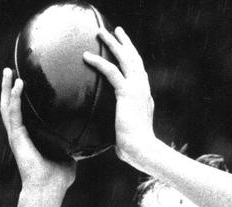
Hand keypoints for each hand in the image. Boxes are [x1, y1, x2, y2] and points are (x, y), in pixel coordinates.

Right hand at [0, 68, 75, 191]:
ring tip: (9, 71)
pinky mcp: (17, 137)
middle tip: (11, 69)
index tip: (26, 82)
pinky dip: (15, 98)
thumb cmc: (58, 178)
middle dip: (10, 87)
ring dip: (7, 88)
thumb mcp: (69, 155)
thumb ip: (74, 145)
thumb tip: (89, 138)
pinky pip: (14, 113)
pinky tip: (19, 84)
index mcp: (31, 137)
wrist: (48, 189)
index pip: (24, 113)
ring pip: (7, 106)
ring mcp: (17, 134)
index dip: (22, 99)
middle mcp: (21, 133)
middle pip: (11, 105)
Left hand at [83, 27, 155, 168]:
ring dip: (112, 43)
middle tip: (118, 31)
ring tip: (100, 32)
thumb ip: (121, 131)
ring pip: (124, 59)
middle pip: (135, 60)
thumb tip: (114, 143)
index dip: (133, 61)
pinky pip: (111, 71)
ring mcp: (137, 90)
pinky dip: (98, 62)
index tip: (127, 51)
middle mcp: (143, 90)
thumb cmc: (135, 150)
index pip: (139, 74)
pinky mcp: (127, 93)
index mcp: (144, 99)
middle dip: (126, 44)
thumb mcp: (127, 135)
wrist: (142, 150)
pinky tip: (86, 56)